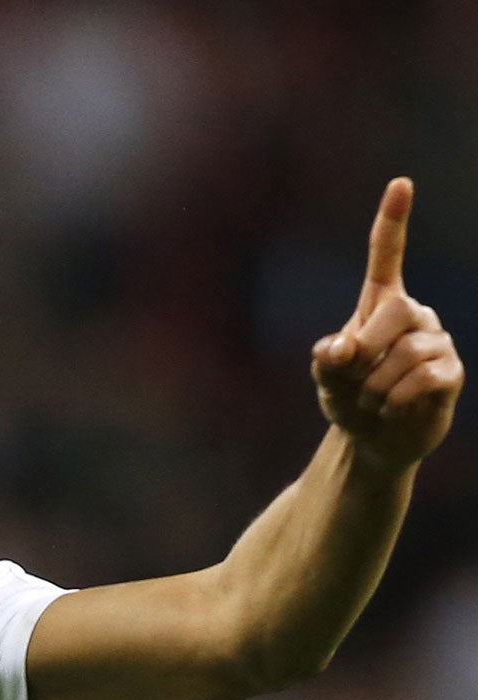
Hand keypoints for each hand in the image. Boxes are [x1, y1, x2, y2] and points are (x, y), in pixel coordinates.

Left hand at [312, 177, 463, 470]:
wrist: (372, 439)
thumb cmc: (348, 400)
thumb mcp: (327, 379)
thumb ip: (327, 360)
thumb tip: (342, 348)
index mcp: (381, 306)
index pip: (387, 257)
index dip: (393, 222)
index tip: (400, 183)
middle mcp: (415, 315)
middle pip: (396, 311)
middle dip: (367, 349)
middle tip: (355, 379)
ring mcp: (437, 342)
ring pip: (406, 354)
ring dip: (375, 388)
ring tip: (374, 401)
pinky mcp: (451, 373)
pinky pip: (423, 380)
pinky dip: (395, 401)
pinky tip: (392, 409)